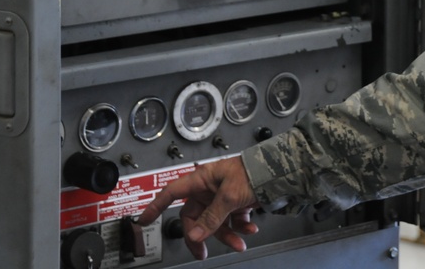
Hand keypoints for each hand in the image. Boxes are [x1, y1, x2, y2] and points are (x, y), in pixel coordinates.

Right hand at [137, 156, 260, 260]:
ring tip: (240, 243)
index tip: (143, 220)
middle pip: (195, 216)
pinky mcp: (236, 201)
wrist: (281, 170)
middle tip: (203, 252)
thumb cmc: (253, 171)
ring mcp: (222, 195)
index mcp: (202, 179)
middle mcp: (209, 187)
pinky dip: (240, 226)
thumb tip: (194, 235)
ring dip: (227, 234)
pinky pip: (231, 219)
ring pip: (216, 221)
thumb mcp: (229, 196)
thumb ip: (211, 218)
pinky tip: (250, 229)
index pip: (172, 193)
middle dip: (202, 235)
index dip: (156, 206)